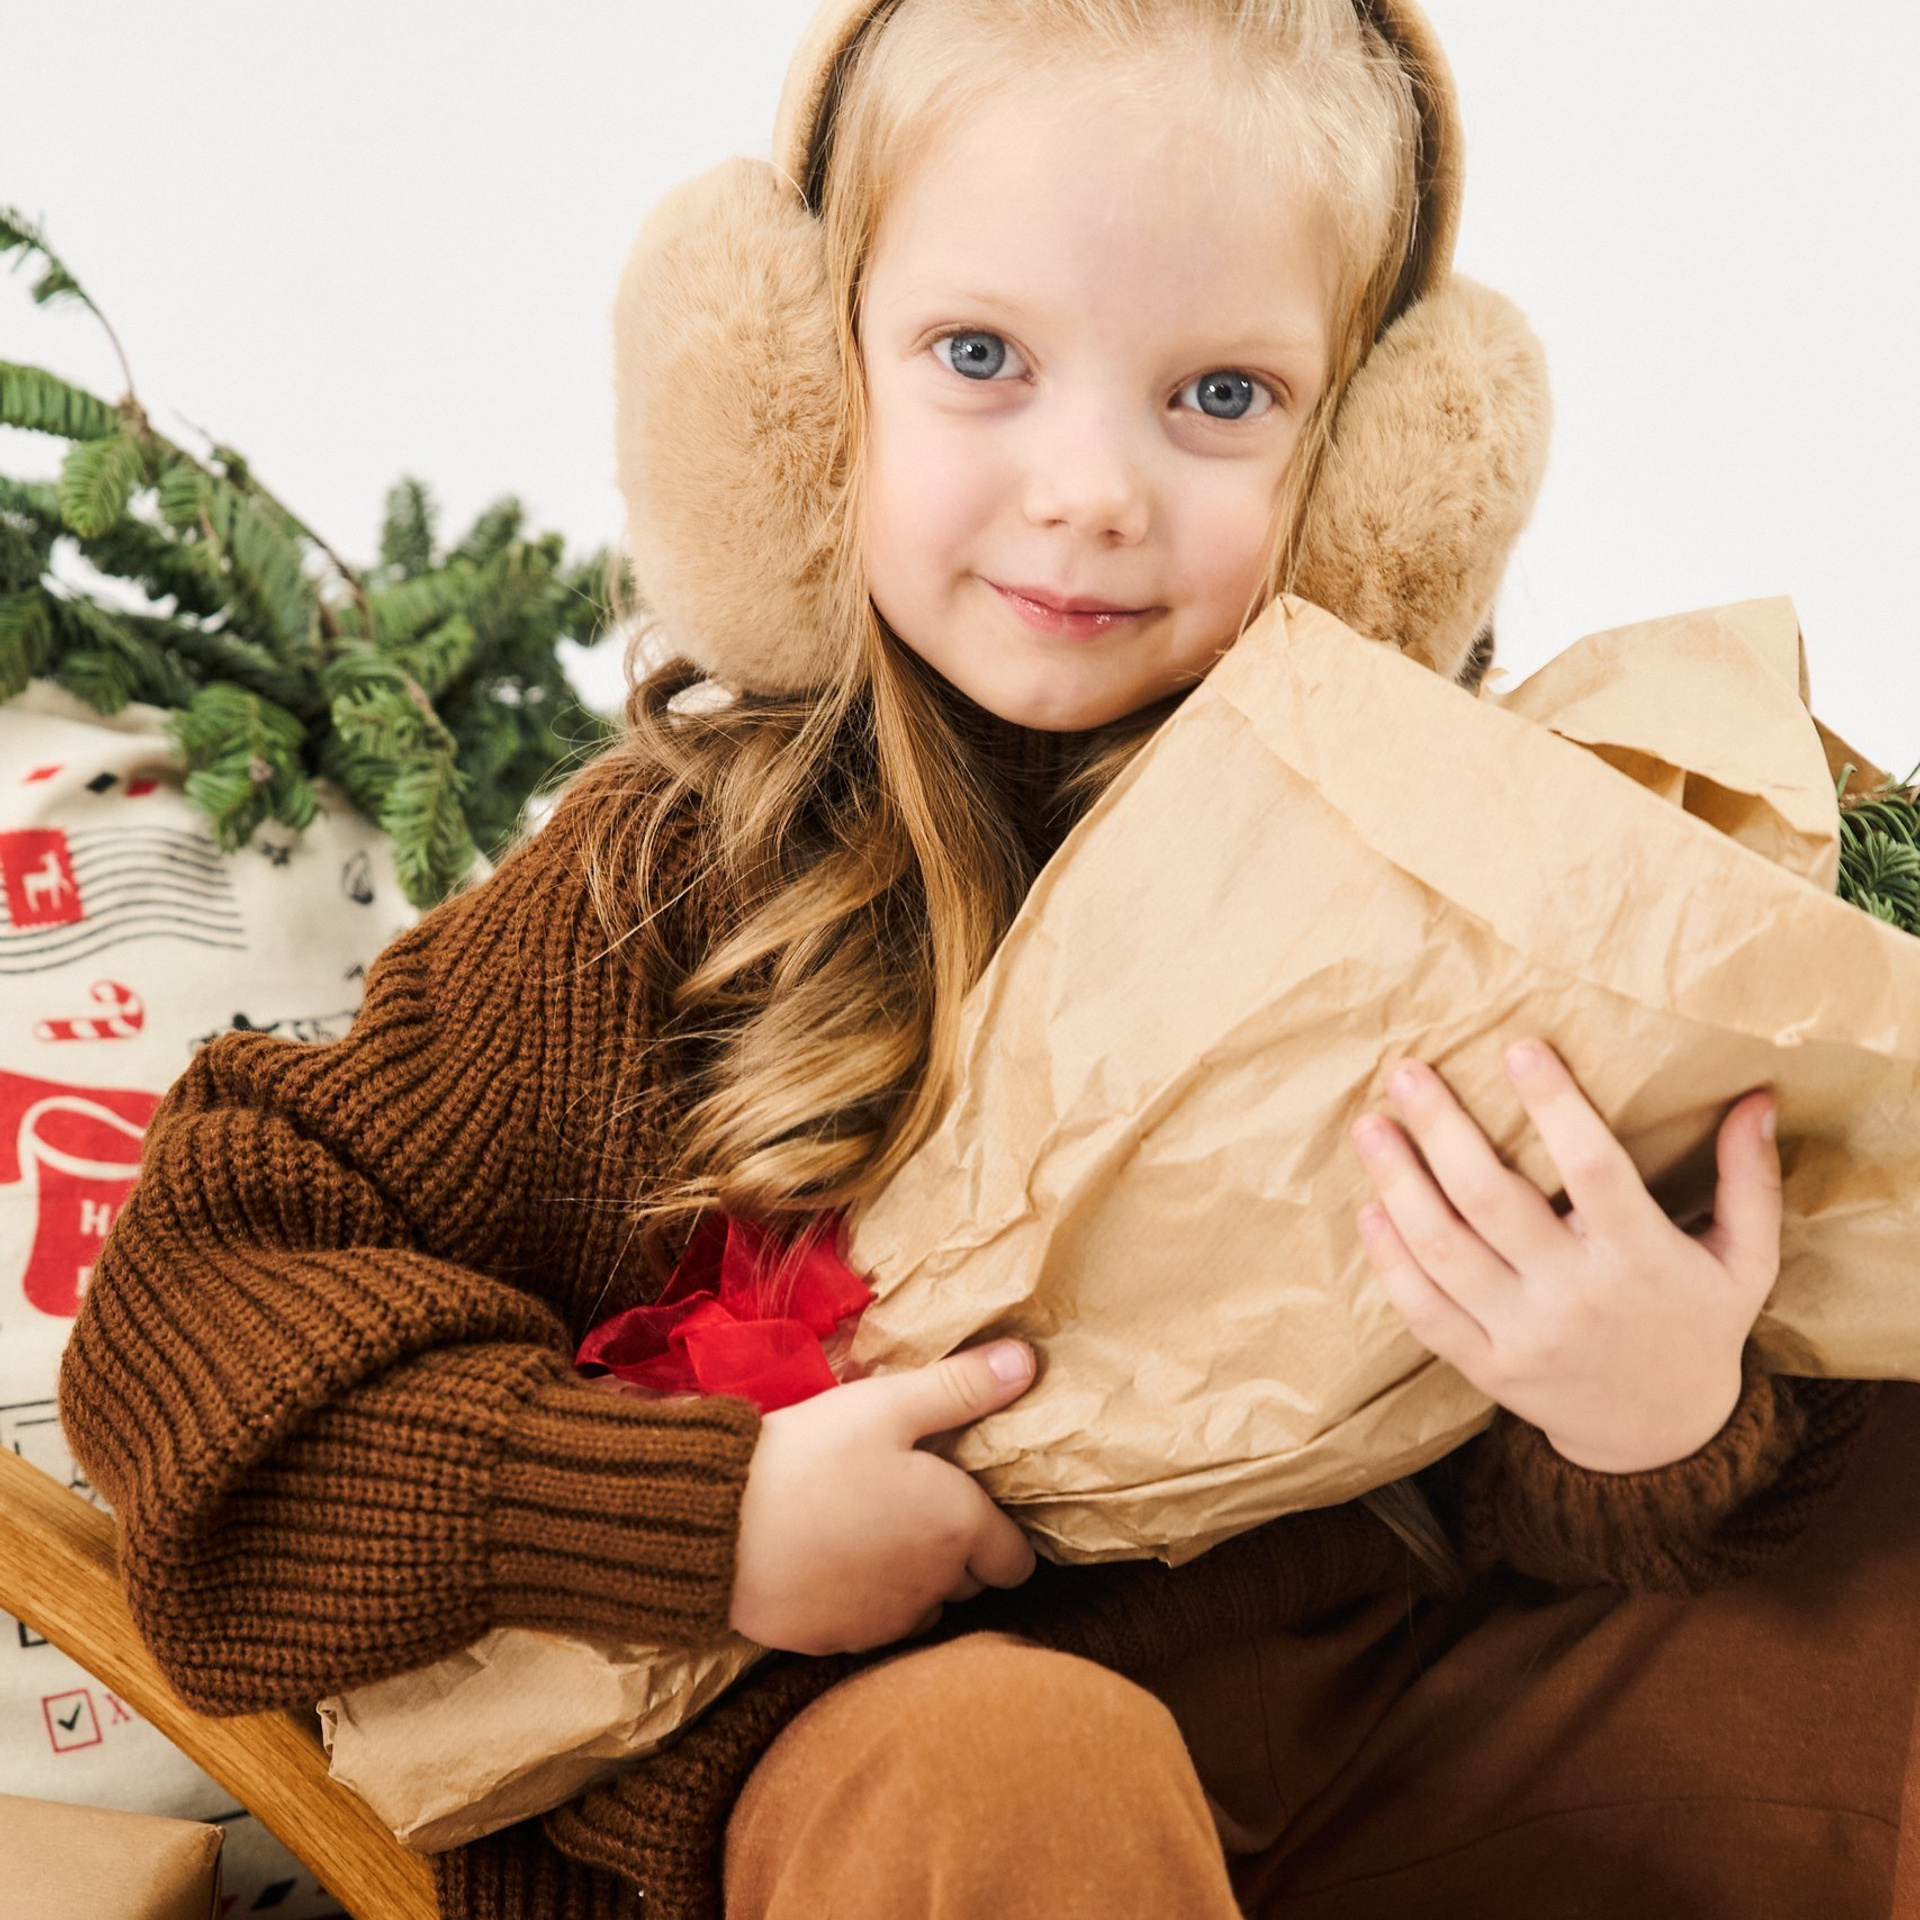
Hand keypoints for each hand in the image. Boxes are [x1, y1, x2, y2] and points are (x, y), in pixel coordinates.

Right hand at [728, 1339, 1038, 1655]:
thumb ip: (960, 1387)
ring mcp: (882, 1623)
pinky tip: (830, 1559)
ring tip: (871, 1527)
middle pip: (970, 1581)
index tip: (970, 1498)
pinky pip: (870, 1624)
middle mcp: (932, 1587)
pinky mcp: (835, 1642)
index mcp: (956, 1529)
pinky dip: (863, 1599)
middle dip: (956, 1549)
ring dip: (912, 1578)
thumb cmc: (810, 1457)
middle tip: (914, 1500)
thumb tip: (1026, 1363)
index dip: (1002, 1530)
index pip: (1016, 1559)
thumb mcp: (887, 1405)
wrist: (718, 1527)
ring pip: (921, 1607)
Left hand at [1350, 1040, 1780, 1473]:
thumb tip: (1758, 1097)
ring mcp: (1523, 1335)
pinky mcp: (1486, 1367)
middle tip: (1407, 1072)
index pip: (1594, 1169)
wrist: (1664, 1437)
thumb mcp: (1747, 1260)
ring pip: (1443, 1250)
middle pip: (1492, 1201)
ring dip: (1398, 1184)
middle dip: (1442, 1130)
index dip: (1555, 1107)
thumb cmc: (1699, 1325)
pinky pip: (1423, 1310)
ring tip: (1371, 1128)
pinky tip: (1370, 1208)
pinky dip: (1389, 1259)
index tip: (1519, 1048)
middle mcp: (1575, 1296)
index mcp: (1640, 1259)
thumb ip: (1748, 1180)